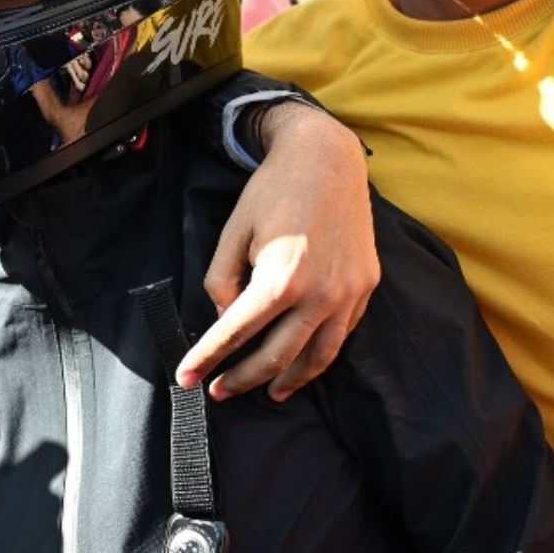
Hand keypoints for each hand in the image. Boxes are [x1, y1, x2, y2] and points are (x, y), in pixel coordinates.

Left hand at [182, 101, 377, 401]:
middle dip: (243, 379)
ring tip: (268, 393)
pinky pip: (342, 334)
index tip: (187, 378)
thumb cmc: (273, 191)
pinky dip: (320, 355)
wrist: (328, 158)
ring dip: (289, 381)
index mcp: (281, 279)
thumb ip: (222, 281)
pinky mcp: (366, 286)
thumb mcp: (234, 232)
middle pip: (277, 356)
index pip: (236, 332)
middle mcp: (320, 294)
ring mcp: (349, 294)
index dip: (208, 358)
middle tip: (219, 392)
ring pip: (318, 356)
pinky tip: (304, 362)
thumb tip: (226, 321)